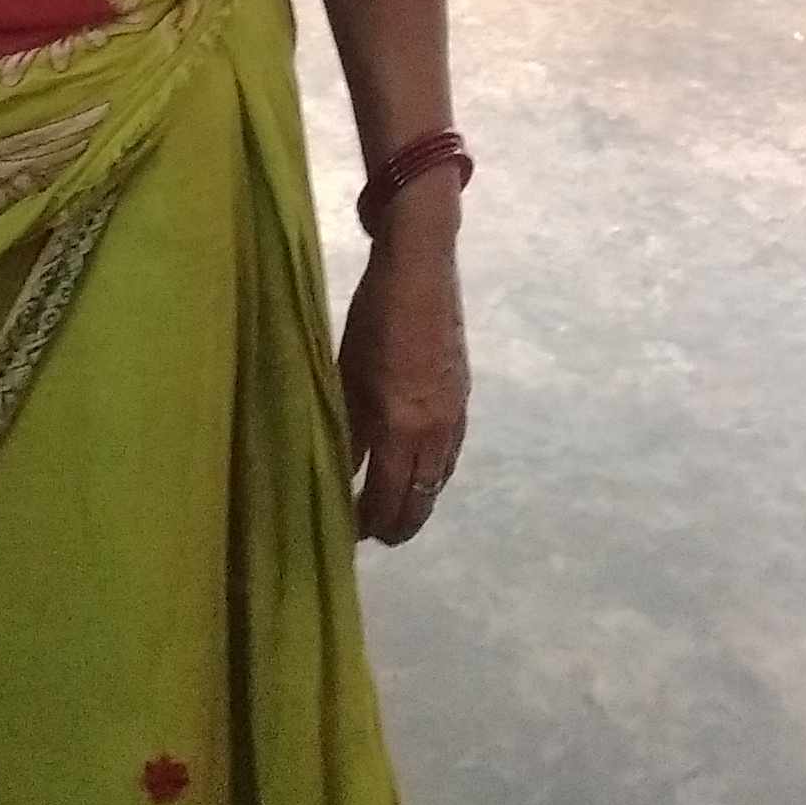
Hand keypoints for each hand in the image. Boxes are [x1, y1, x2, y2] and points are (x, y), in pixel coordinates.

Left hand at [339, 207, 468, 545]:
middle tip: (371, 533)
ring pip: (438, 481)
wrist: (422, 269)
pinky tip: (417, 468)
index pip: (386, 502)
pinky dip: (433, 474)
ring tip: (392, 509)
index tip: (347, 535)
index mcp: (401, 430)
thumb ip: (347, 429)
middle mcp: (434, 434)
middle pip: (419, 502)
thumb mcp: (347, 374)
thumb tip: (341, 472)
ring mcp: (454, 416)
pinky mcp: (463, 398)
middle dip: (395, 526)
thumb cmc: (373, 317)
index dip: (367, 526)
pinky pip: (450, 455)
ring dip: (416, 501)